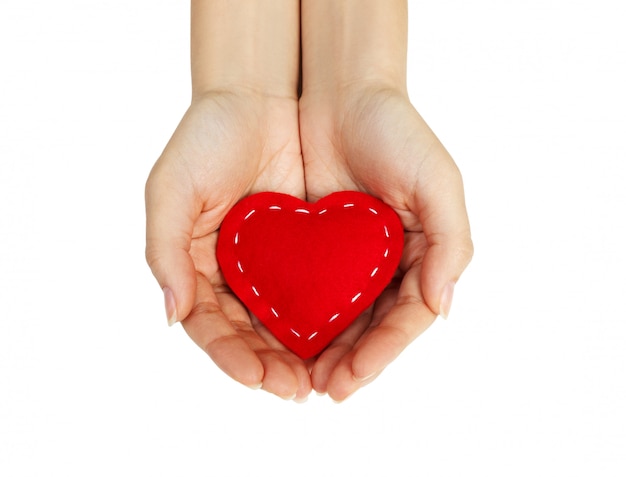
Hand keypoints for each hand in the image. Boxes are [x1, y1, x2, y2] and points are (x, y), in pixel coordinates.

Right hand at [145, 90, 311, 399]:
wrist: (260, 96)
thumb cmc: (207, 138)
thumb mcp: (172, 188)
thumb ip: (163, 250)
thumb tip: (171, 313)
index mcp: (201, 269)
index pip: (212, 328)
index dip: (231, 357)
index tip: (257, 378)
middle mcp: (239, 274)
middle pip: (254, 336)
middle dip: (273, 367)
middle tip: (298, 390)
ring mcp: (275, 264)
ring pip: (289, 322)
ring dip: (306, 354)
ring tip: (328, 379)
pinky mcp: (312, 248)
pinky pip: (322, 290)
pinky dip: (331, 317)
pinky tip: (346, 337)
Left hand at [299, 85, 472, 400]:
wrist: (340, 93)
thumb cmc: (396, 131)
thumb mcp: (437, 180)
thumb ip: (451, 243)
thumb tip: (442, 307)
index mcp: (416, 257)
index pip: (403, 319)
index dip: (379, 353)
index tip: (350, 379)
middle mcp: (381, 265)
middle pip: (366, 328)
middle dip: (345, 362)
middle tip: (318, 389)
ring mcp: (344, 258)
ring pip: (332, 318)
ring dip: (316, 351)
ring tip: (293, 379)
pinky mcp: (307, 246)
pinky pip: (299, 289)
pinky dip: (290, 316)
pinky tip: (275, 338)